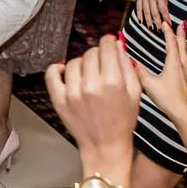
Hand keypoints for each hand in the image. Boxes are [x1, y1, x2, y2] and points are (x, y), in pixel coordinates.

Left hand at [44, 34, 141, 163]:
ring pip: (74, 62)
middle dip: (97, 55)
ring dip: (82, 64)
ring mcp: (72, 93)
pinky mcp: (59, 100)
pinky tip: (64, 71)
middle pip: (90, 53)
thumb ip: (127, 66)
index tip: (108, 42)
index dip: (108, 42)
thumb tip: (117, 44)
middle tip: (101, 65)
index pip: (106, 47)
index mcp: (112, 82)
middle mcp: (91, 85)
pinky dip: (57, 69)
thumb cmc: (123, 121)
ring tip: (88, 75)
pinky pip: (52, 74)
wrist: (105, 146)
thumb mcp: (135, 93)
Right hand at [136, 21, 186, 123]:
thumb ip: (139, 71)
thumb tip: (130, 60)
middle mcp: (183, 66)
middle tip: (182, 24)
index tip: (166, 22)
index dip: (168, 32)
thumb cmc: (166, 98)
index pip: (171, 44)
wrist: (182, 113)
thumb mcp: (148, 83)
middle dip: (182, 34)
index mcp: (172, 64)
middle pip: (183, 46)